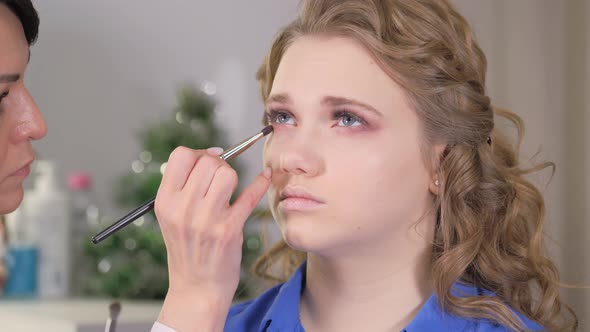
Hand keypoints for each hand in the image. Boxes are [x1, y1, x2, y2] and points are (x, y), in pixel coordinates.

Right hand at [154, 146, 270, 330]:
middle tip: (221, 178)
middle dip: (219, 164)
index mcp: (165, 202)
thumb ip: (183, 187)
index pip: (181, 156)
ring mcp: (206, 220)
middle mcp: (183, 209)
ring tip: (231, 190)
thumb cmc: (187, 248)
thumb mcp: (172, 217)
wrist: (196, 288)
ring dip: (233, 176)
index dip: (199, 153)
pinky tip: (265, 178)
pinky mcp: (229, 230)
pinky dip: (260, 183)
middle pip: (207, 162)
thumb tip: (211, 155)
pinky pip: (249, 196)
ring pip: (227, 174)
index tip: (210, 159)